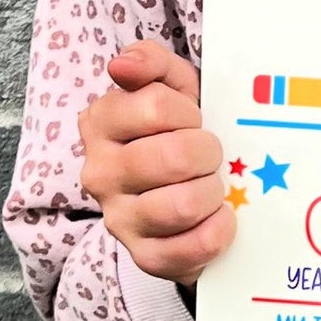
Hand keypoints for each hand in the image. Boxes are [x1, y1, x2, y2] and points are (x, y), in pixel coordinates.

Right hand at [78, 39, 234, 285]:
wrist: (183, 201)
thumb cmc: (178, 136)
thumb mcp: (171, 89)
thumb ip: (151, 63)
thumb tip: (123, 65)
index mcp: (100, 124)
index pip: (156, 106)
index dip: (189, 113)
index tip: (193, 121)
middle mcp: (100, 172)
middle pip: (173, 157)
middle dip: (207, 154)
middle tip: (210, 158)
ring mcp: (119, 219)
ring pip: (182, 204)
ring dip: (212, 193)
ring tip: (213, 188)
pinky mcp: (145, 257)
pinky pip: (192, 247)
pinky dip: (218, 232)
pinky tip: (220, 219)